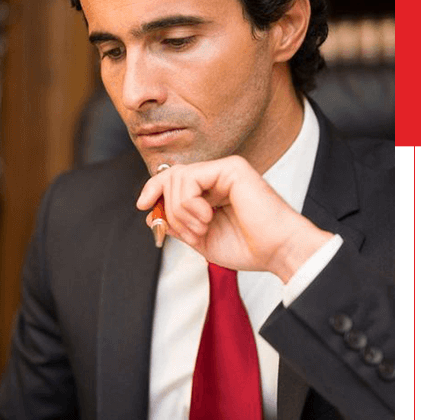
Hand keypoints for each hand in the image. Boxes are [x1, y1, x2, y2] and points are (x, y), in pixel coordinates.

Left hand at [136, 155, 331, 281]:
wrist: (277, 251)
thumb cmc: (247, 248)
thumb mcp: (200, 238)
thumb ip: (177, 224)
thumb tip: (151, 213)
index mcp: (211, 191)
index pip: (172, 180)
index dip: (152, 190)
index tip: (142, 206)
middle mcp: (217, 176)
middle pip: (170, 177)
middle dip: (170, 210)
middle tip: (191, 233)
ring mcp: (225, 169)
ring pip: (177, 178)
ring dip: (181, 211)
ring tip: (202, 228)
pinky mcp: (232, 167)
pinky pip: (190, 177)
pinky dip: (189, 203)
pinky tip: (207, 217)